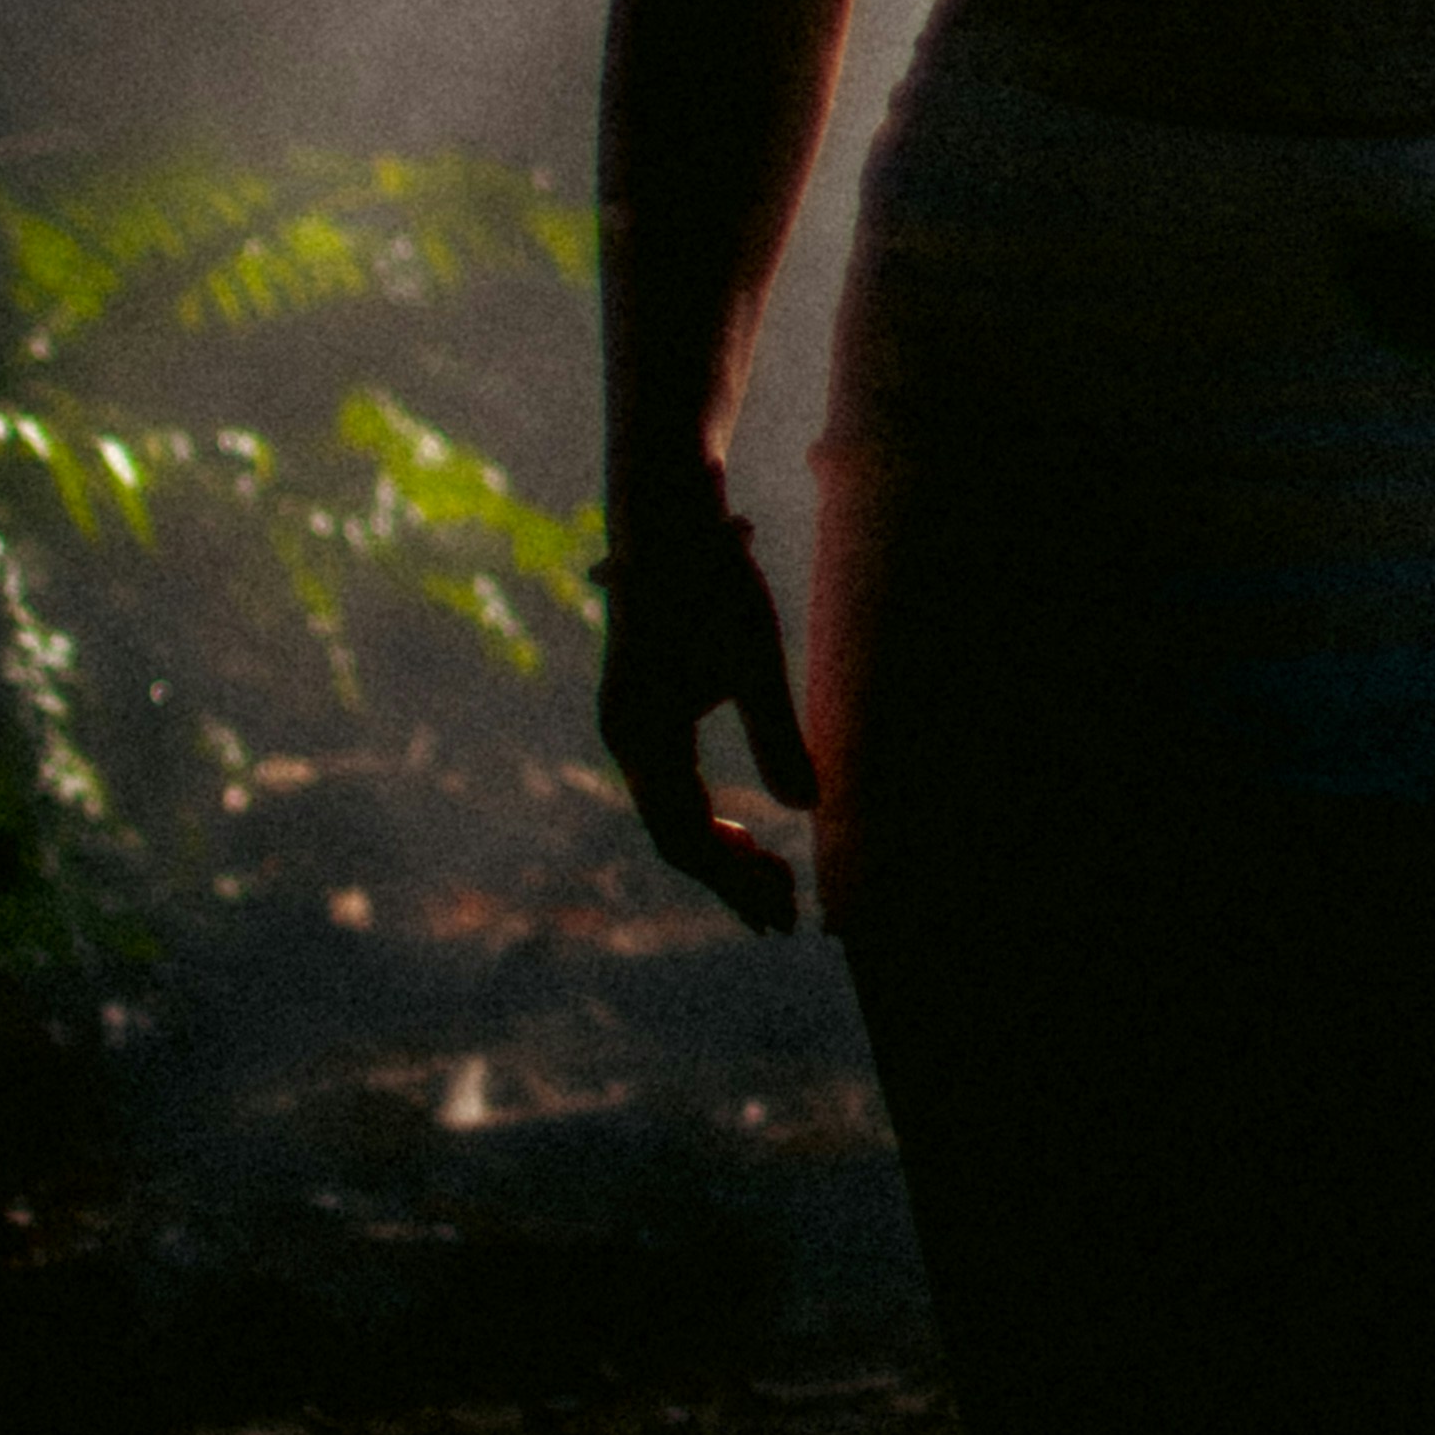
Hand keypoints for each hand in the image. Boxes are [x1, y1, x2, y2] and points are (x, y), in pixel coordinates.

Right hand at [594, 482, 819, 926]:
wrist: (668, 517)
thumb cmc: (712, 581)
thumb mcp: (753, 657)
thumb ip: (776, 733)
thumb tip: (807, 807)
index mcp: (643, 734)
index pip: (687, 835)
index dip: (736, 880)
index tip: (785, 908)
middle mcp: (627, 740)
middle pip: (676, 835)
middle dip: (732, 879)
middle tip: (788, 917)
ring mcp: (631, 728)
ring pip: (673, 815)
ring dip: (723, 854)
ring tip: (775, 885)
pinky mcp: (644, 713)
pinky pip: (672, 788)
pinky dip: (710, 818)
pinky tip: (749, 834)